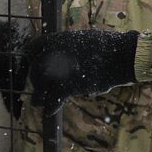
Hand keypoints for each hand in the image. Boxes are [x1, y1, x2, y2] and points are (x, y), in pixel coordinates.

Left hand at [25, 29, 139, 105]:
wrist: (119, 57)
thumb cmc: (107, 46)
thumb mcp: (82, 39)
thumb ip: (69, 47)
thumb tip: (66, 55)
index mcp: (57, 40)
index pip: (33, 47)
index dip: (32, 57)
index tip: (33, 63)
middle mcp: (53, 54)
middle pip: (35, 69)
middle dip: (36, 79)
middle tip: (39, 86)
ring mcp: (57, 71)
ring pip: (40, 85)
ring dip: (38, 94)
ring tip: (36, 102)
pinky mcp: (65, 87)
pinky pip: (52, 100)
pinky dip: (50, 107)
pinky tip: (49, 111)